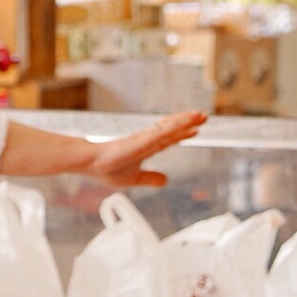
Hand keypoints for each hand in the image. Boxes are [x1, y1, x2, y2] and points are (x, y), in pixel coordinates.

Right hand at [87, 110, 205, 185]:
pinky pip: (163, 131)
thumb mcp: (133, 179)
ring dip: (186, 120)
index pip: (168, 139)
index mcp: (146, 149)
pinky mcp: (143, 139)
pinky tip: (187, 121)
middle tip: (204, 116)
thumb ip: (149, 178)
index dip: (182, 134)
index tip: (195, 130)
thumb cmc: (107, 169)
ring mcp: (146, 138)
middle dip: (189, 123)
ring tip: (201, 115)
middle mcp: (148, 140)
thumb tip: (165, 181)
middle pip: (173, 129)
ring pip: (171, 127)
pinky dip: (177, 125)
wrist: (92, 164)